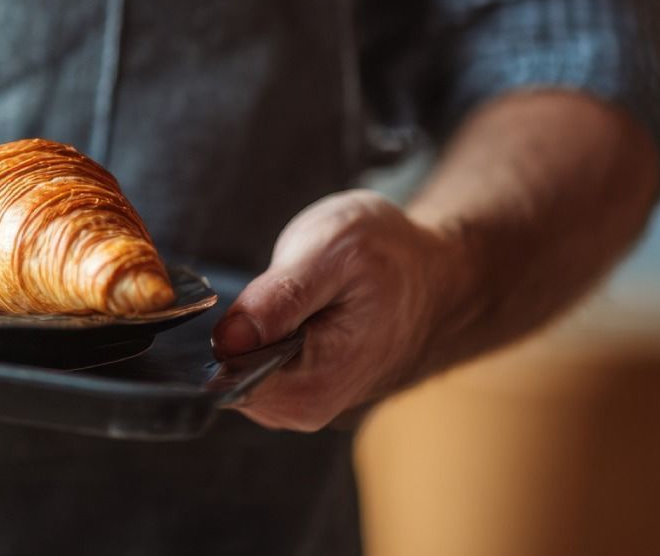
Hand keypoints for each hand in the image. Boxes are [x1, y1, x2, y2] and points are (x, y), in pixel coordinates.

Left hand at [210, 190, 465, 430]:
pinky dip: (262, 333)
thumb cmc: (393, 259)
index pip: (226, 380)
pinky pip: (255, 364)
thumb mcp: (335, 253)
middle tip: (283, 287)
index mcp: (314, 387)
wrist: (439, 276)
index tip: (252, 299)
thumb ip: (279, 297)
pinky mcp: (303, 387)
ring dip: (251, 329)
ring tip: (298, 296)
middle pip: (226, 374)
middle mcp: (308, 407)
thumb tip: (228, 339)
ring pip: (238, 368)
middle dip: (235, 329)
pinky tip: (294, 310)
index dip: (219, 336)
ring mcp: (306, 400)